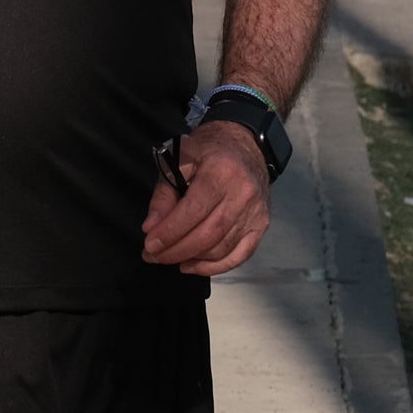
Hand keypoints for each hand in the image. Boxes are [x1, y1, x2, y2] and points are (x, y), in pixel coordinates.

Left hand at [141, 120, 272, 275]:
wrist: (244, 145)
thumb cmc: (206, 151)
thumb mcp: (178, 161)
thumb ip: (164, 195)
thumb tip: (151, 229)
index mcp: (221, 171)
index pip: (194, 210)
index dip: (171, 231)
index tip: (149, 245)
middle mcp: (243, 193)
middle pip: (209, 233)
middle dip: (177, 250)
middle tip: (153, 256)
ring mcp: (256, 211)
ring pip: (223, 248)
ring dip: (192, 260)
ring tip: (168, 259)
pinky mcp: (262, 225)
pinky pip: (240, 255)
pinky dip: (215, 267)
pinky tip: (192, 265)